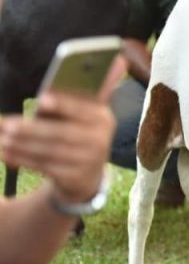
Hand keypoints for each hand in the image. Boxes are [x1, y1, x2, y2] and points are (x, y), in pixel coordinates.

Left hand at [0, 58, 122, 204]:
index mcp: (103, 117)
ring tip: (1, 138)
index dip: (63, 103)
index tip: (42, 98)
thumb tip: (66, 85)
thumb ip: (75, 98)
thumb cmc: (78, 134)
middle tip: (6, 124)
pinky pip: (45, 167)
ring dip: (22, 145)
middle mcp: (101, 139)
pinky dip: (23, 160)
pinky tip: (6, 154)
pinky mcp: (76, 178)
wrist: (87, 176)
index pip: (82, 109)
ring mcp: (90, 161)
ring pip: (50, 151)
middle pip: (62, 133)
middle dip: (32, 129)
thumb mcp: (82, 116)